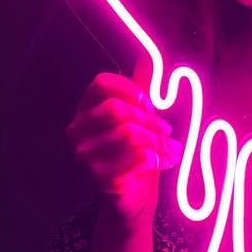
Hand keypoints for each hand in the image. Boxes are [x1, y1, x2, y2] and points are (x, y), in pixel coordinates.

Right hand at [66, 68, 182, 222]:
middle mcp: (78, 131)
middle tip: (168, 131)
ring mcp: (85, 156)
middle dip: (149, 119)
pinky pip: (135, 158)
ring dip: (159, 141)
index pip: (100, 84)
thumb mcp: (140, 117)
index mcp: (85, 110)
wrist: (134, 197)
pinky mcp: (100, 178)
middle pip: (115, 109)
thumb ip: (142, 88)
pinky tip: (166, 161)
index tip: (151, 103)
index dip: (130, 89)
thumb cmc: (135, 153)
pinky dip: (157, 158)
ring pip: (129, 134)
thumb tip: (148, 54)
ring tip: (173, 148)